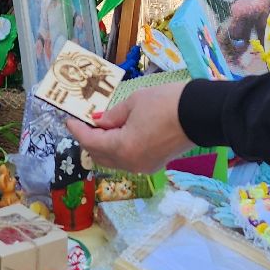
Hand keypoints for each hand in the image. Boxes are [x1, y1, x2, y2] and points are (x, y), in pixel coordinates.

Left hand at [65, 81, 193, 173]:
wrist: (200, 114)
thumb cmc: (166, 103)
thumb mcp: (134, 102)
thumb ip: (112, 115)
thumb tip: (98, 122)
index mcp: (123, 148)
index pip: (90, 142)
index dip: (77, 130)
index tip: (69, 119)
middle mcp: (130, 164)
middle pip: (99, 156)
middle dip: (89, 140)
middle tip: (85, 122)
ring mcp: (143, 167)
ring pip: (113, 161)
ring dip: (103, 146)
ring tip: (103, 126)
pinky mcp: (154, 164)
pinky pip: (127, 160)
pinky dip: (118, 149)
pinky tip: (120, 134)